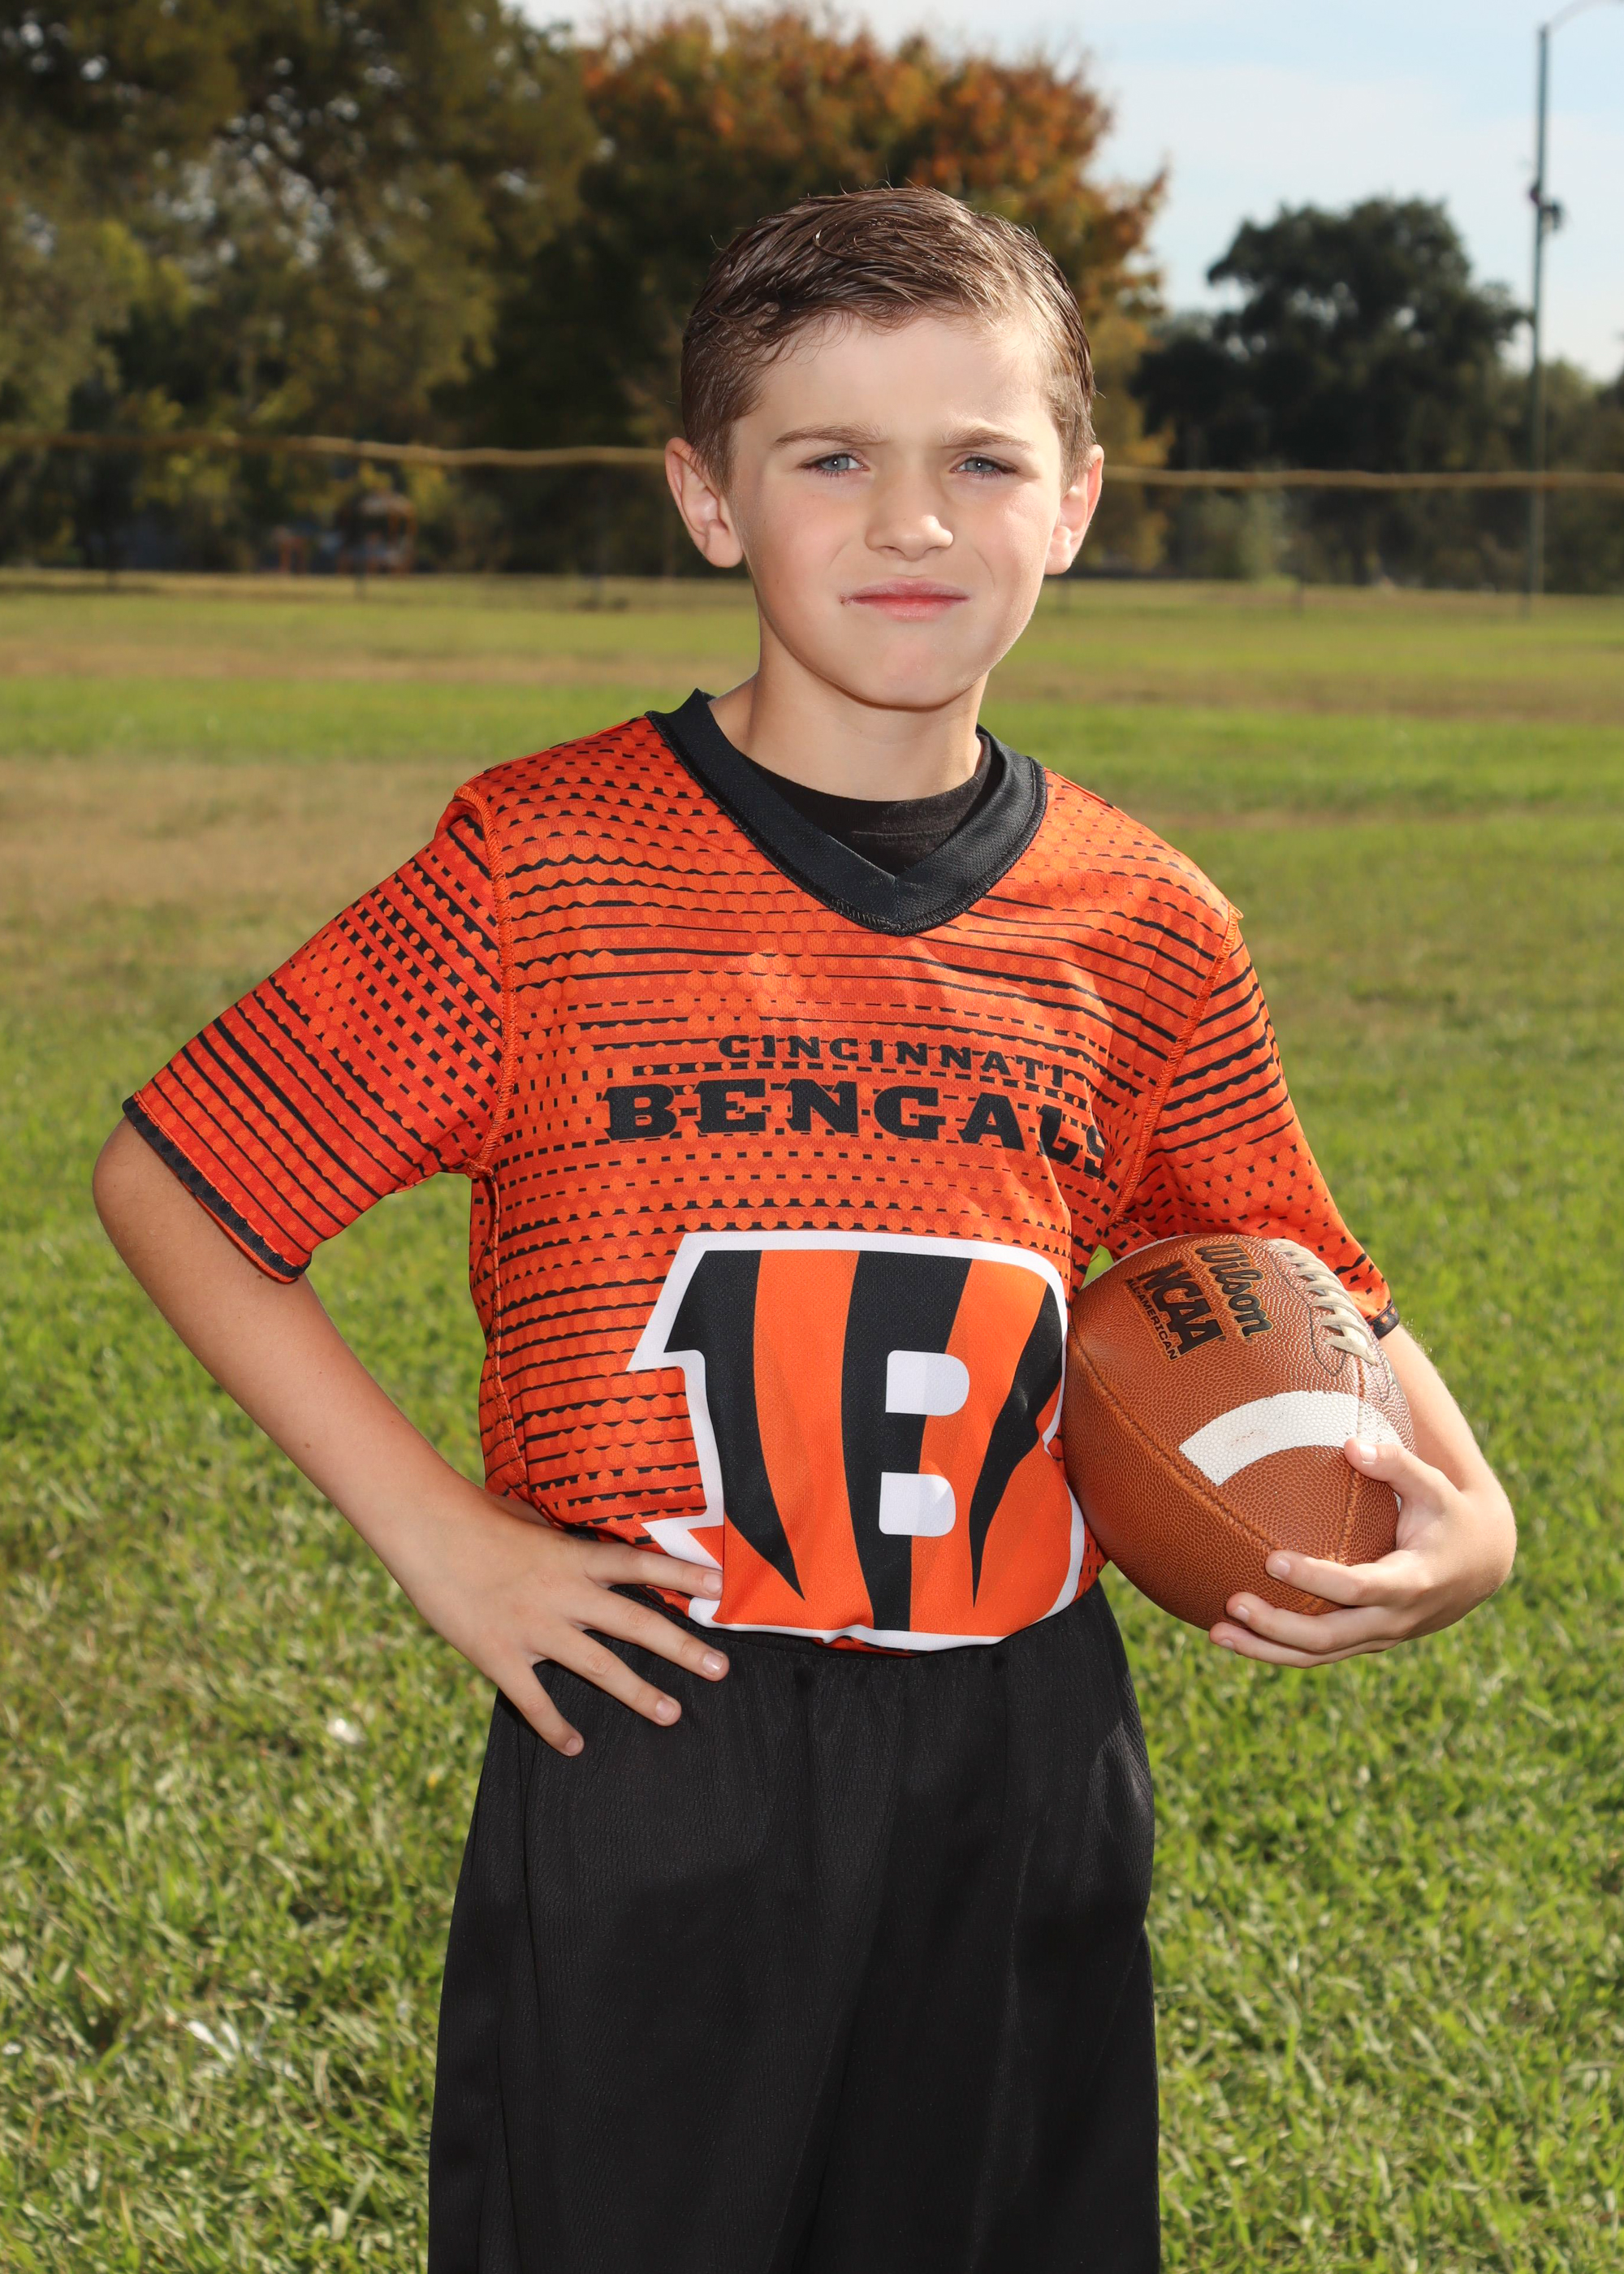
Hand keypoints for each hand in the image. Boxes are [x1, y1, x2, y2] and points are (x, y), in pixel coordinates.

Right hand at [395, 1487, 727, 1754]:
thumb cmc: (476, 1516)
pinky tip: (575, 1746)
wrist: (426, 1530)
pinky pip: (535, 1701)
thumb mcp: (530, 1518)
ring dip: (640, 1693)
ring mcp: (535, 1628)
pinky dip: (555, 1727)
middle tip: (720, 1667)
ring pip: (600, 1667)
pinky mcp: (500, 1655)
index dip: (683, 1577)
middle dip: (682, 1648)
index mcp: (573, 1556)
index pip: (641, 1565)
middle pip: (637, 1624)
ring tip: (673, 1713)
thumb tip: (582, 1543)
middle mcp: (565, 1594)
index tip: (721, 1588)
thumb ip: (561, 1540)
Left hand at [1210, 1435, 1515, 1667]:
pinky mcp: (1366, 1642)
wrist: (1481, 1567)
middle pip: (1331, 1636)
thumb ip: (1397, 1464)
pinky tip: (1236, 1637)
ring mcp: (1380, 1636)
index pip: (1359, 1588)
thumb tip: (1350, 1444)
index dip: (1316, 1578)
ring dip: (1266, 1650)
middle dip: (1278, 1626)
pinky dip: (1277, 1652)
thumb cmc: (1449, 1516)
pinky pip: (1319, 1654)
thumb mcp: (1436, 1487)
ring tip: (1216, 1632)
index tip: (1272, 1558)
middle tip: (1232, 1601)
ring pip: (1319, 1655)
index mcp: (1413, 1581)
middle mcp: (1396, 1618)